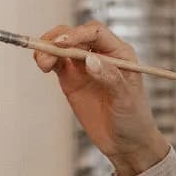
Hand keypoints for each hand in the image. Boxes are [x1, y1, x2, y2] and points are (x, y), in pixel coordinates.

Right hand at [34, 21, 170, 175]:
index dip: (77, 34)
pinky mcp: (71, 79)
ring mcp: (84, 66)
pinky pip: (56, 62)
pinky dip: (47, 60)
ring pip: (62, 46)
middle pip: (75, 34)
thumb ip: (110, 78)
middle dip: (59, 39)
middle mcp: (101, 55)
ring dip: (48, 48)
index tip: (62, 44)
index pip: (96, 32)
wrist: (125, 143)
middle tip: (47, 51)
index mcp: (119, 53)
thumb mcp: (125, 99)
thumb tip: (90, 59)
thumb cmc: (133, 119)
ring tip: (42, 63)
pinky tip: (43, 66)